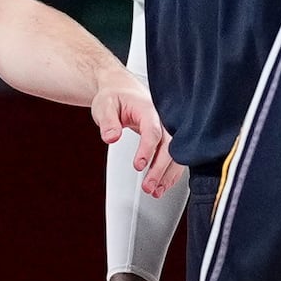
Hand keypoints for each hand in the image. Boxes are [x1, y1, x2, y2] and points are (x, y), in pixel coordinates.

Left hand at [88, 68, 174, 194]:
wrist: (122, 89)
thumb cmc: (115, 96)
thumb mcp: (104, 105)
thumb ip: (108, 121)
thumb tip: (111, 137)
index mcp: (149, 109)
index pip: (153, 130)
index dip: (147, 149)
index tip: (138, 165)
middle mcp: (163, 119)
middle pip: (169, 145)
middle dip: (160, 168)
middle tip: (149, 186)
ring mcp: (167, 128)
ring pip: (176, 153)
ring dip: (168, 175)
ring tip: (156, 191)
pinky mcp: (167, 137)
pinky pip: (175, 156)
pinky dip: (170, 173)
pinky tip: (163, 186)